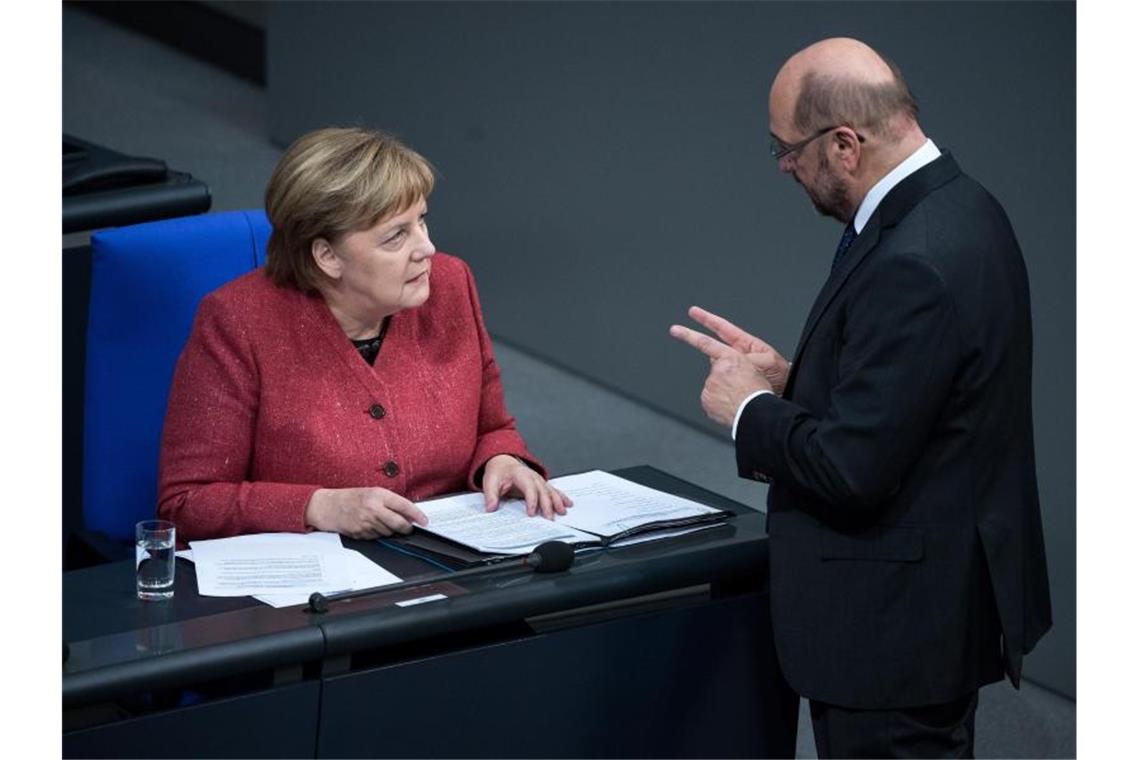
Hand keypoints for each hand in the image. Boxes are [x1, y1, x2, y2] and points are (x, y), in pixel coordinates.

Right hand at [304, 487, 428, 538]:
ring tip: (381, 522)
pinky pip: (377, 537)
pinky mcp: (361, 533)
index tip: (424, 521)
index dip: (417, 515)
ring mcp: (367, 523)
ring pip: (389, 532)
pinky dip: (378, 534)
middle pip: (399, 524)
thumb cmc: (351, 498)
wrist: (329, 507)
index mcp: (378, 495)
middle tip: (409, 528)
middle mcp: (373, 509)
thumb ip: (390, 501)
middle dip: (407, 528)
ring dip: (391, 530)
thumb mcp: (372, 492)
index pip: (404, 506)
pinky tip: (371, 526)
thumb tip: (408, 513)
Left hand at [482, 454, 571, 519]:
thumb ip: (491, 495)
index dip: (531, 501)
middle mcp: (532, 476)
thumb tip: (491, 508)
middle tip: (549, 518)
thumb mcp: (490, 481)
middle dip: (547, 504)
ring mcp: (538, 479)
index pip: (529, 488)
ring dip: (557, 501)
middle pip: (542, 490)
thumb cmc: (498, 472)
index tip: (532, 513)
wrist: (502, 461)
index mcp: (520, 474)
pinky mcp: (541, 484)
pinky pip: (553, 490)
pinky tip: (568, 503)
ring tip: (561, 512)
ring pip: (550, 490)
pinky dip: (561, 497)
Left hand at [670, 307, 778, 427]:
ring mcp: (710, 385)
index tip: (675, 330)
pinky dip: (719, 405)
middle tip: (740, 389)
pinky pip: (711, 401)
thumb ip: (734, 365)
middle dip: (725, 380)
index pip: (706, 343)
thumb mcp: (753, 369)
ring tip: (738, 399)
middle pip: (716, 372)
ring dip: (723, 393)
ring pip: (714, 387)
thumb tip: (725, 369)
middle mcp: (717, 370)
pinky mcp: (706, 400)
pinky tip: (731, 407)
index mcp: (731, 358)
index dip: (688, 335)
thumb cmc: (759, 391)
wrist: (757, 412)